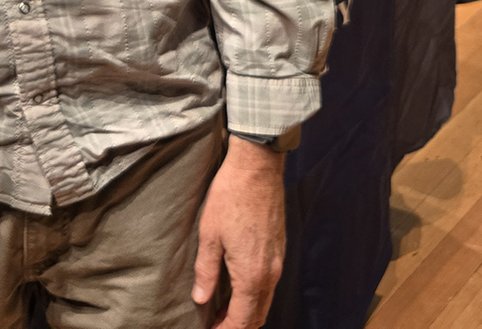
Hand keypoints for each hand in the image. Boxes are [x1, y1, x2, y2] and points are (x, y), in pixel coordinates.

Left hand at [192, 135, 285, 327]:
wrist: (257, 168)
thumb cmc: (230, 197)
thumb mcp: (209, 235)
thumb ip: (206, 271)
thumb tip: (201, 298)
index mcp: (252, 275)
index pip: (242, 320)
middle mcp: (270, 273)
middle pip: (258, 315)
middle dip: (238, 325)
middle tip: (216, 324)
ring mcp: (278, 260)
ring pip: (265, 300)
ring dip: (248, 311)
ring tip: (224, 310)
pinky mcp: (279, 248)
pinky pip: (270, 283)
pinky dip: (256, 294)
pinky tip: (239, 287)